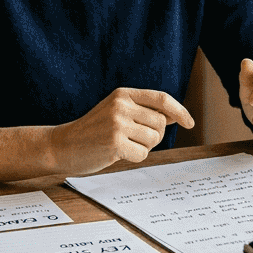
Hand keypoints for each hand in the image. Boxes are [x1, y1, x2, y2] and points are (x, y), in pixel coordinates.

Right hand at [47, 88, 194, 174]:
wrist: (63, 145)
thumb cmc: (93, 131)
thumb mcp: (116, 112)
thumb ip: (142, 111)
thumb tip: (174, 115)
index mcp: (123, 94)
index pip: (161, 99)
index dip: (180, 111)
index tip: (189, 123)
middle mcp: (121, 105)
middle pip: (160, 123)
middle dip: (154, 136)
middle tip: (134, 140)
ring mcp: (117, 123)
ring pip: (153, 139)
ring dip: (143, 147)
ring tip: (122, 145)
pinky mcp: (114, 142)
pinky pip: (142, 154)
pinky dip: (134, 157)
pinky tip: (117, 154)